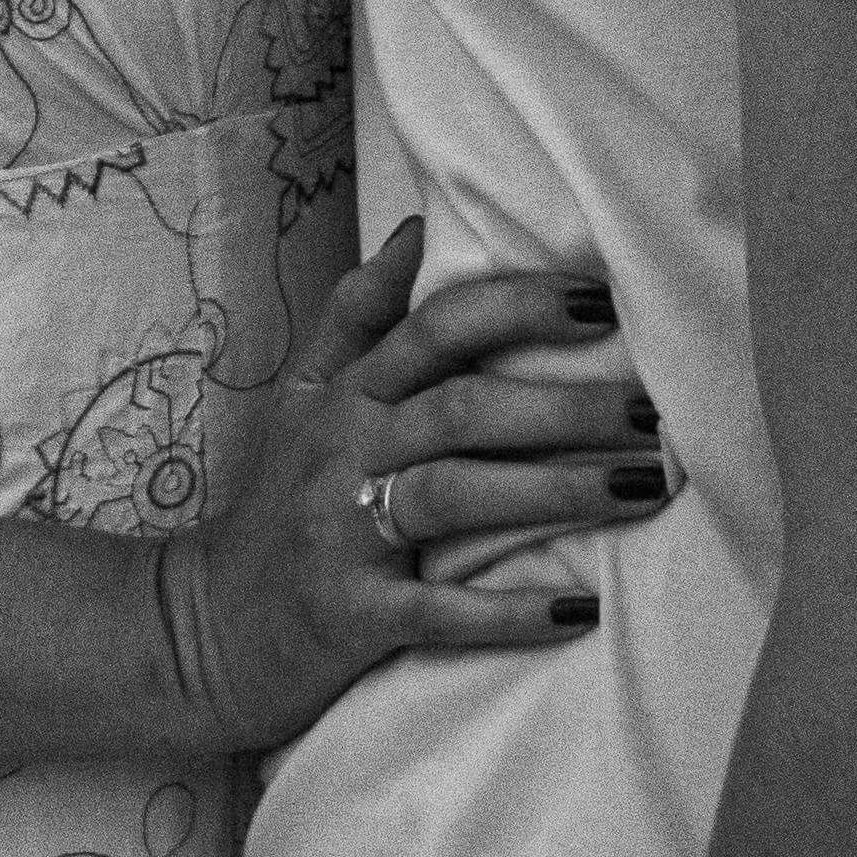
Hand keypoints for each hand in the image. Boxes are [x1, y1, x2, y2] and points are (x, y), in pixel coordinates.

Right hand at [143, 217, 669, 751]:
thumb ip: (354, 313)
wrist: (204, 628)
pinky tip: (579, 609)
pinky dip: (509, 610)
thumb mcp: (300, 398)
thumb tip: (414, 228)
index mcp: (344, 392)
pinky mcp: (351, 614)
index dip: (519, 307)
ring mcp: (344, 531)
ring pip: (457, 493)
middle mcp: (344, 448)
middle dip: (564, 404)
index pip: (436, 327)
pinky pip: (439, 610)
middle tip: (652, 410)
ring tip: (641, 488)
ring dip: (556, 490)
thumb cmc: (278, 505)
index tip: (604, 303)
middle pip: (463, 407)